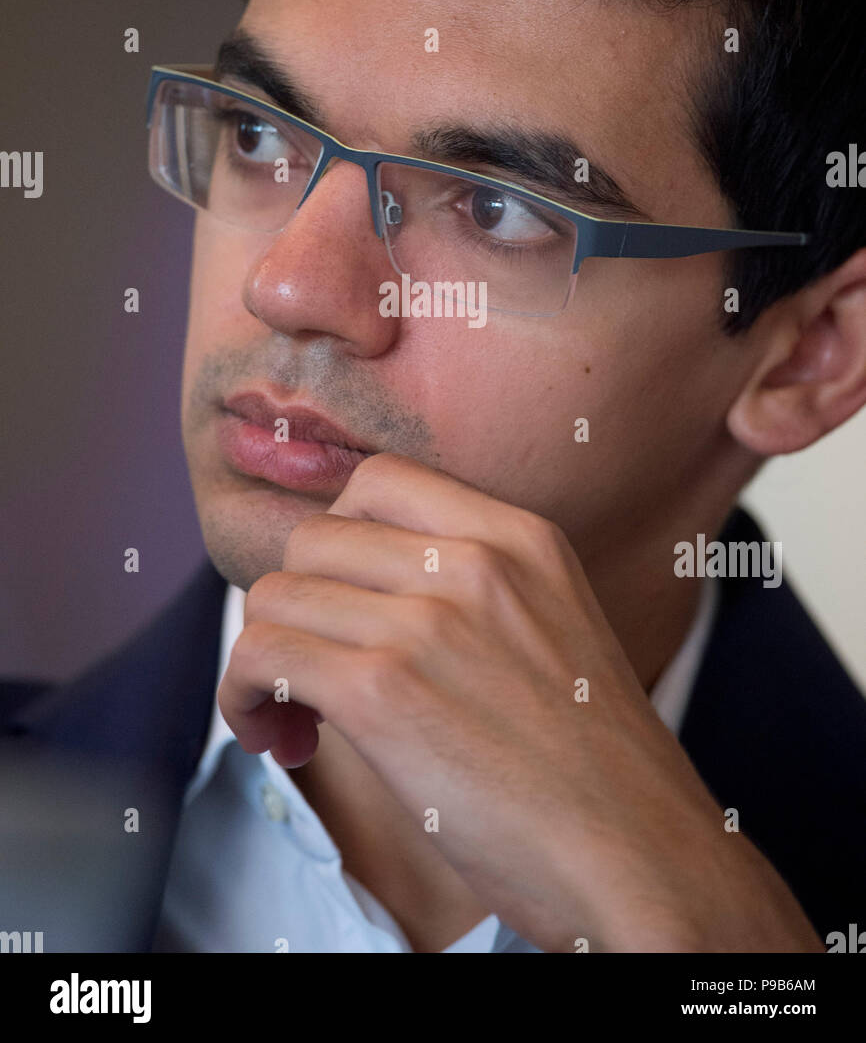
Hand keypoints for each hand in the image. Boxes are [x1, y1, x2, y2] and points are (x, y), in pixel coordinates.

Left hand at [218, 453, 822, 952]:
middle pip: (313, 537)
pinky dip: (246, 695)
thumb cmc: (598, 769)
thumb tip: (365, 588)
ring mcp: (429, 621)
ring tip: (298, 718)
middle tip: (314, 675)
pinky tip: (283, 739)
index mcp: (522, 535)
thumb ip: (473, 586)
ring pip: (275, 595)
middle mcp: (475, 560)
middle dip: (298, 605)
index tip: (344, 605)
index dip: (338, 543)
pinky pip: (261, 653)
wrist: (644, 859)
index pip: (378, 480)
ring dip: (266, 657)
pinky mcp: (383, 691)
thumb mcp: (554, 625)